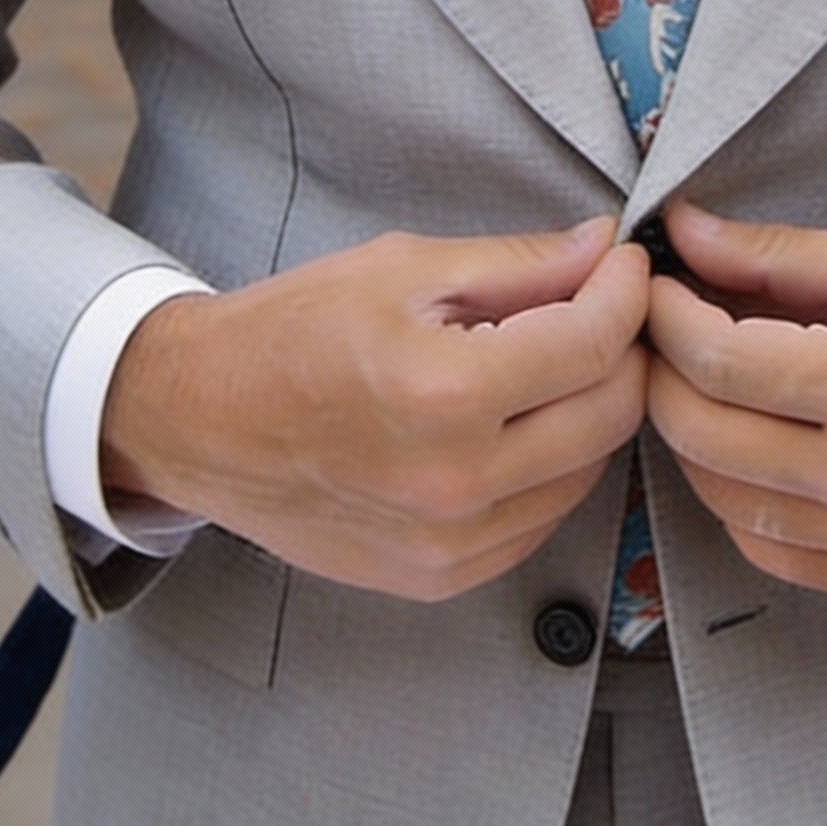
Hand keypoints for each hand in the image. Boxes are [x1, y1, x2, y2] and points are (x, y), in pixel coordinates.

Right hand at [100, 218, 648, 600]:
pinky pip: (542, 518)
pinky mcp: (440, 576)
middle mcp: (455, 482)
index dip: (626, 290)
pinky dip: (551, 465)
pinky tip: (514, 421)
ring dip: (590, 408)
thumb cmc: (291, 330)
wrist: (200, 419)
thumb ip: (518, 264)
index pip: (593, 343)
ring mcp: (449, 543)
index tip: (623, 263)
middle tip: (599, 305)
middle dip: (622, 348)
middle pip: (610, 413)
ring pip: (588, 471)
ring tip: (550, 360)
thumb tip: (603, 249)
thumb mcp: (403, 268)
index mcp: (444, 394)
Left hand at [645, 204, 826, 604]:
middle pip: (701, 435)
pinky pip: (773, 553)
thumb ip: (780, 255)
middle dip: (664, 373)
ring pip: (723, 502)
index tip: (657, 286)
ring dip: (696, 439)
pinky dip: (742, 502)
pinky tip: (756, 452)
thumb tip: (686, 233)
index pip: (713, 360)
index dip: (665, 316)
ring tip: (712, 386)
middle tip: (668, 332)